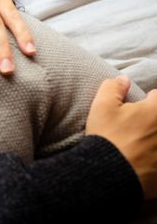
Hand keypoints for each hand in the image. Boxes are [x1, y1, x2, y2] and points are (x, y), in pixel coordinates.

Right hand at [86, 76, 156, 199]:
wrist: (110, 174)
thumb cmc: (108, 137)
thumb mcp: (102, 106)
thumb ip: (113, 87)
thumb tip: (123, 79)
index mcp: (155, 111)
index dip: (149, 99)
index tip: (143, 104)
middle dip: (152, 118)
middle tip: (140, 124)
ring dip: (153, 137)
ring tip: (140, 141)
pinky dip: (153, 156)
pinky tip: (144, 159)